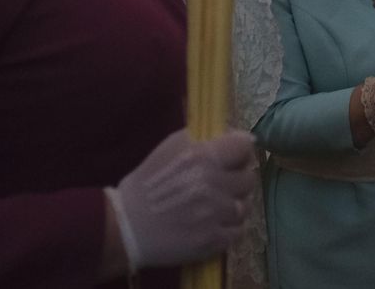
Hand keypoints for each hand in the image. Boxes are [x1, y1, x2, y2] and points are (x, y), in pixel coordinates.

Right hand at [106, 129, 257, 270]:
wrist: (125, 227)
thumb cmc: (144, 185)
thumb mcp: (168, 149)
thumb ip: (199, 139)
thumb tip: (229, 134)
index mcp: (201, 157)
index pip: (243, 147)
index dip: (242, 151)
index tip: (235, 157)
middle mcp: (212, 184)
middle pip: (249, 178)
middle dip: (238, 179)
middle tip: (225, 184)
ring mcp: (215, 214)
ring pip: (245, 206)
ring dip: (234, 205)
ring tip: (217, 207)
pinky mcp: (213, 240)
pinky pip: (238, 230)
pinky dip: (229, 228)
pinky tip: (214, 224)